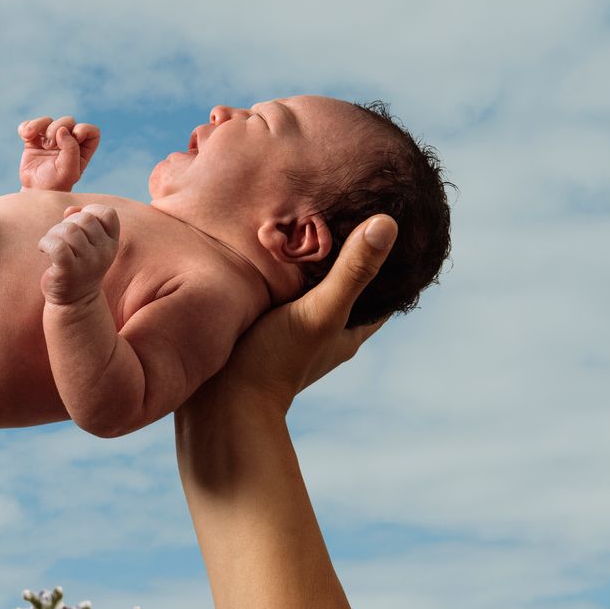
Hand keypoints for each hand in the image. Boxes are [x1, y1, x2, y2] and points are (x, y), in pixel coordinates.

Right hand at [19, 115, 100, 191]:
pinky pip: (31, 124)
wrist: (34, 192)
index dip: (84, 129)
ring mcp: (50, 139)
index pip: (91, 131)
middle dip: (57, 128)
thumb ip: (71, 149)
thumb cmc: (55, 184)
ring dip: (39, 126)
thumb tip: (62, 130)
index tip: (75, 137)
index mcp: (82, 150)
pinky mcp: (34, 139)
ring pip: (48, 120)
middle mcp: (68, 142)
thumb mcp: (68, 170)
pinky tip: (25, 136)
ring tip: (30, 137)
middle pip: (68, 121)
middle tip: (50, 145)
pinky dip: (27, 126)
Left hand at [38, 203, 119, 304]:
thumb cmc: (77, 266)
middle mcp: (103, 252)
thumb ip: (80, 220)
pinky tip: (43, 249)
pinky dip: (46, 243)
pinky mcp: (69, 270)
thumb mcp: (85, 242)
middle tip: (60, 239)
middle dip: (67, 223)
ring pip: (69, 230)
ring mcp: (88, 263)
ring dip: (53, 233)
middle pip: (84, 218)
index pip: (108, 213)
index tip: (79, 226)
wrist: (74, 301)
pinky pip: (57, 245)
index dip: (91, 212)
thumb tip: (70, 209)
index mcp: (110, 243)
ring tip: (50, 245)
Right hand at [187, 214, 396, 415]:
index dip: (390, 257)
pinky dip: (282, 269)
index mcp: (350, 330)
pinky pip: (280, 289)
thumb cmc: (275, 360)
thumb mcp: (320, 310)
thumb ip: (352, 271)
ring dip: (311, 259)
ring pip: (312, 285)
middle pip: (347, 283)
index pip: (384, 289)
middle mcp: (326, 330)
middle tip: (344, 207)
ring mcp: (294, 329)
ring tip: (306, 215)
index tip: (388, 219)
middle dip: (347, 251)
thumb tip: (389, 223)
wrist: (218, 401)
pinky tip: (269, 245)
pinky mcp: (263, 326)